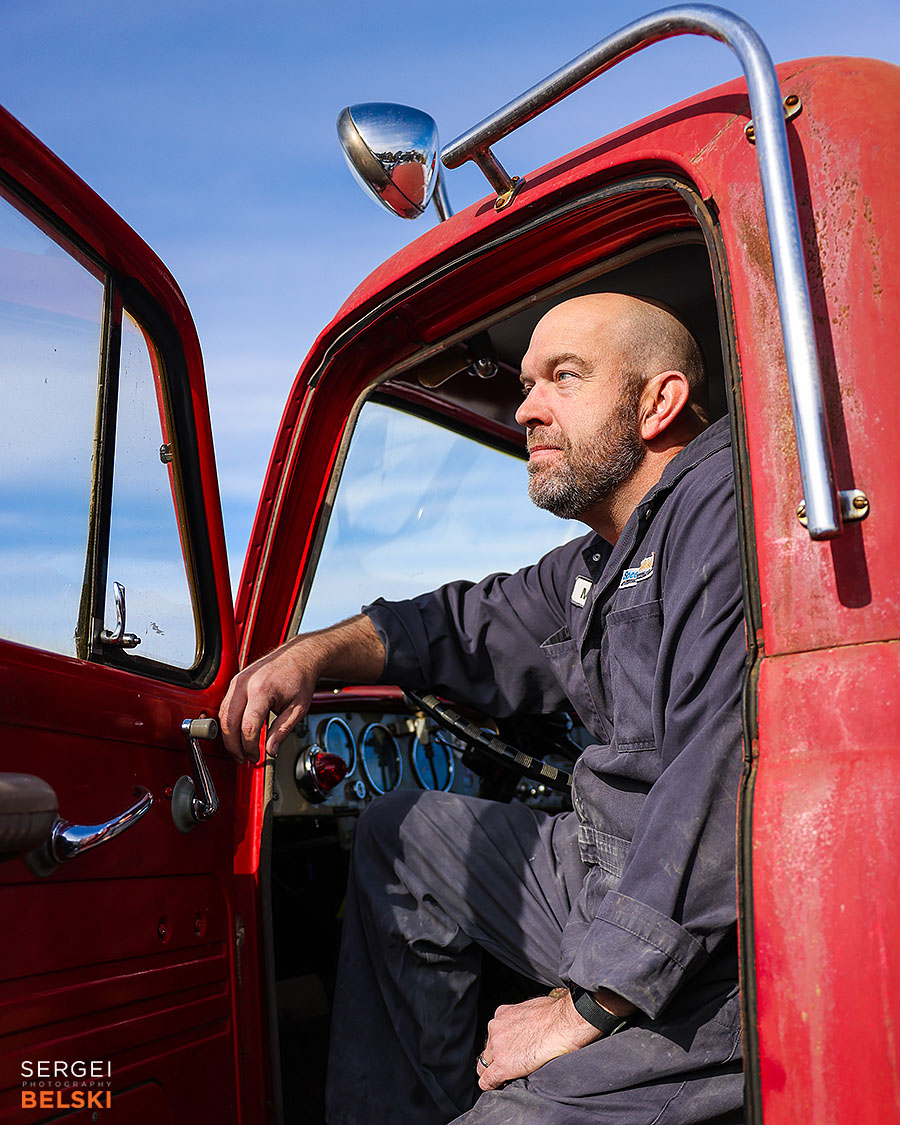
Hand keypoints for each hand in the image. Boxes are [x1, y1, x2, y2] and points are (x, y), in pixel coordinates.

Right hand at [220, 638, 319, 762]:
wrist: (299, 656)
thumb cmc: (300, 678)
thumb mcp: (298, 709)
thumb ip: (282, 731)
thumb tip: (271, 751)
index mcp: (262, 690)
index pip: (248, 726)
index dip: (250, 747)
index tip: (255, 756)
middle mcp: (245, 683)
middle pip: (228, 722)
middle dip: (233, 745)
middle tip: (242, 758)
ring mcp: (237, 680)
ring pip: (222, 714)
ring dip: (227, 736)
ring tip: (239, 750)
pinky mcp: (235, 681)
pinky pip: (224, 706)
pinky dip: (227, 722)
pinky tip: (236, 733)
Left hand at [476, 991, 600, 1090]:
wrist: (563, 1022)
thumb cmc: (556, 1014)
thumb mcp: (533, 1008)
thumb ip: (524, 1019)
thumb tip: (531, 1025)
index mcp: (503, 1014)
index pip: (494, 1035)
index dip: (501, 1047)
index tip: (510, 1053)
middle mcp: (496, 1028)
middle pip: (488, 1050)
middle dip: (496, 1058)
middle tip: (512, 1066)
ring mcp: (497, 1047)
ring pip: (484, 1065)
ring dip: (494, 1071)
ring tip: (509, 1077)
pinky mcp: (503, 1065)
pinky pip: (487, 1080)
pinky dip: (492, 1085)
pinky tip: (501, 1086)